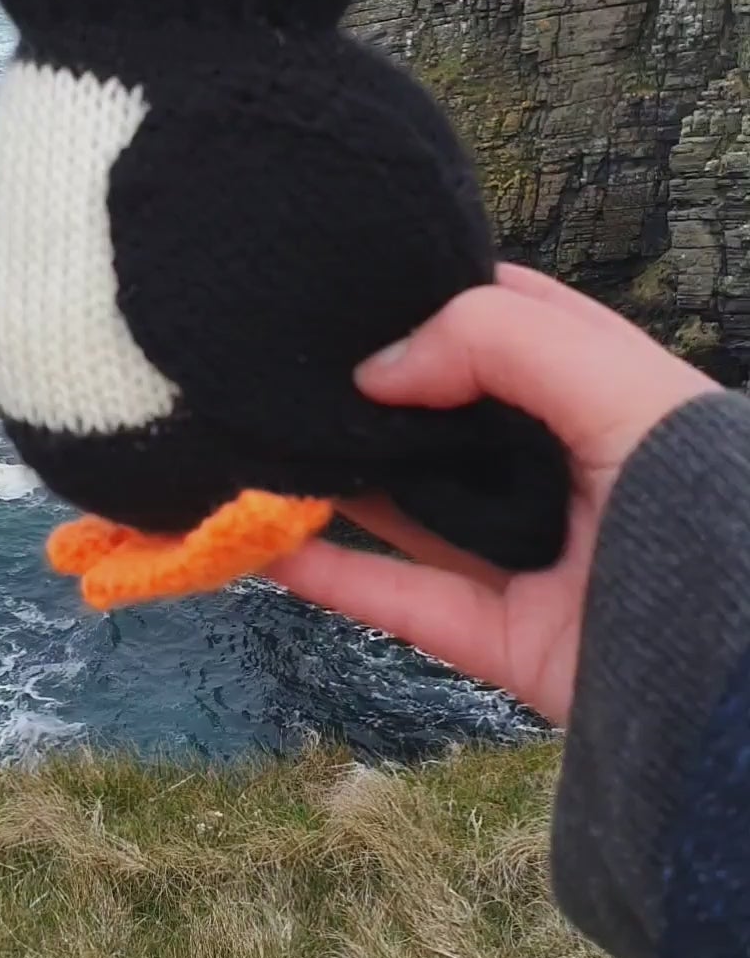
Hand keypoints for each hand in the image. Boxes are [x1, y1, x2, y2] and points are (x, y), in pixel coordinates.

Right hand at [271, 264, 717, 726]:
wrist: (737, 668)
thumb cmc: (697, 494)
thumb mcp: (612, 380)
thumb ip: (495, 343)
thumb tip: (378, 370)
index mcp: (603, 391)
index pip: (510, 320)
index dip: (434, 297)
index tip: (349, 288)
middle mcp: (562, 467)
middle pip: (446, 417)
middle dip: (369, 392)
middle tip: (280, 367)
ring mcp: (532, 556)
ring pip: (414, 511)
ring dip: (338, 484)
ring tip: (255, 449)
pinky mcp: (507, 640)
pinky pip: (404, 603)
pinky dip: (334, 577)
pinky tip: (267, 545)